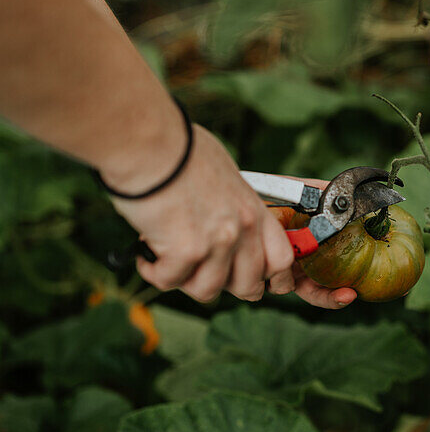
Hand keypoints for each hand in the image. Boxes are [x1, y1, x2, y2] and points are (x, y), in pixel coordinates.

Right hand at [108, 127, 355, 308]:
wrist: (149, 140)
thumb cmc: (177, 149)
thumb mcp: (222, 174)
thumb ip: (231, 205)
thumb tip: (221, 221)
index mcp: (254, 209)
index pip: (282, 260)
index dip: (272, 280)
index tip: (258, 285)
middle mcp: (243, 228)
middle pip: (249, 285)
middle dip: (223, 287)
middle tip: (198, 274)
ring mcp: (218, 242)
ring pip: (208, 291)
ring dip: (183, 280)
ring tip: (164, 258)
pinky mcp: (187, 251)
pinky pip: (171, 281)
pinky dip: (153, 271)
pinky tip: (145, 254)